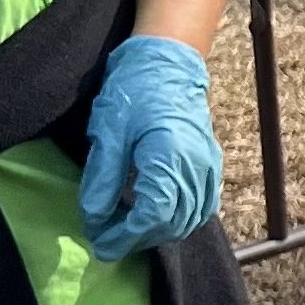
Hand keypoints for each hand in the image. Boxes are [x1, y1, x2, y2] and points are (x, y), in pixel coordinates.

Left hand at [78, 34, 222, 263]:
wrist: (167, 61)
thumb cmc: (134, 91)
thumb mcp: (107, 134)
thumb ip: (101, 181)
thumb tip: (94, 220)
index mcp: (170, 158)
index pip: (153, 215)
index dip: (126, 236)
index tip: (100, 244)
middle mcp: (197, 167)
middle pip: (173, 222)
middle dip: (139, 238)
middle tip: (107, 239)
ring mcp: (209, 165)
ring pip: (191, 218)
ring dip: (160, 231)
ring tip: (128, 230)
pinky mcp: (211, 163)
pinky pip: (204, 204)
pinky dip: (182, 219)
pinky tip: (159, 216)